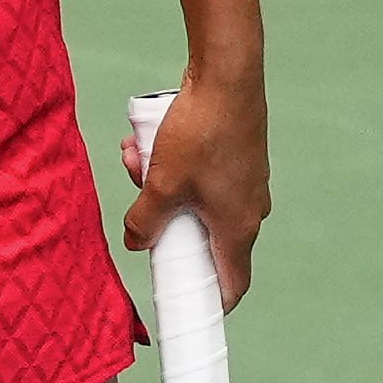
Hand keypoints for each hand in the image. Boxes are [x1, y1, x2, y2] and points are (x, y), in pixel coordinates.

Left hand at [121, 73, 269, 309]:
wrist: (227, 78)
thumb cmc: (201, 134)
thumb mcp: (162, 183)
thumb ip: (146, 219)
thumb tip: (135, 242)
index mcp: (237, 229)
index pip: (232, 283)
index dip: (209, 299)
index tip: (186, 305)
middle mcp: (248, 210)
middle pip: (201, 237)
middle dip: (163, 222)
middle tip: (140, 205)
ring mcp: (245, 183)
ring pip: (192, 199)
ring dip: (159, 185)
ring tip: (135, 159)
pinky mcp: (236, 157)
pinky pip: (198, 173)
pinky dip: (172, 164)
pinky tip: (145, 142)